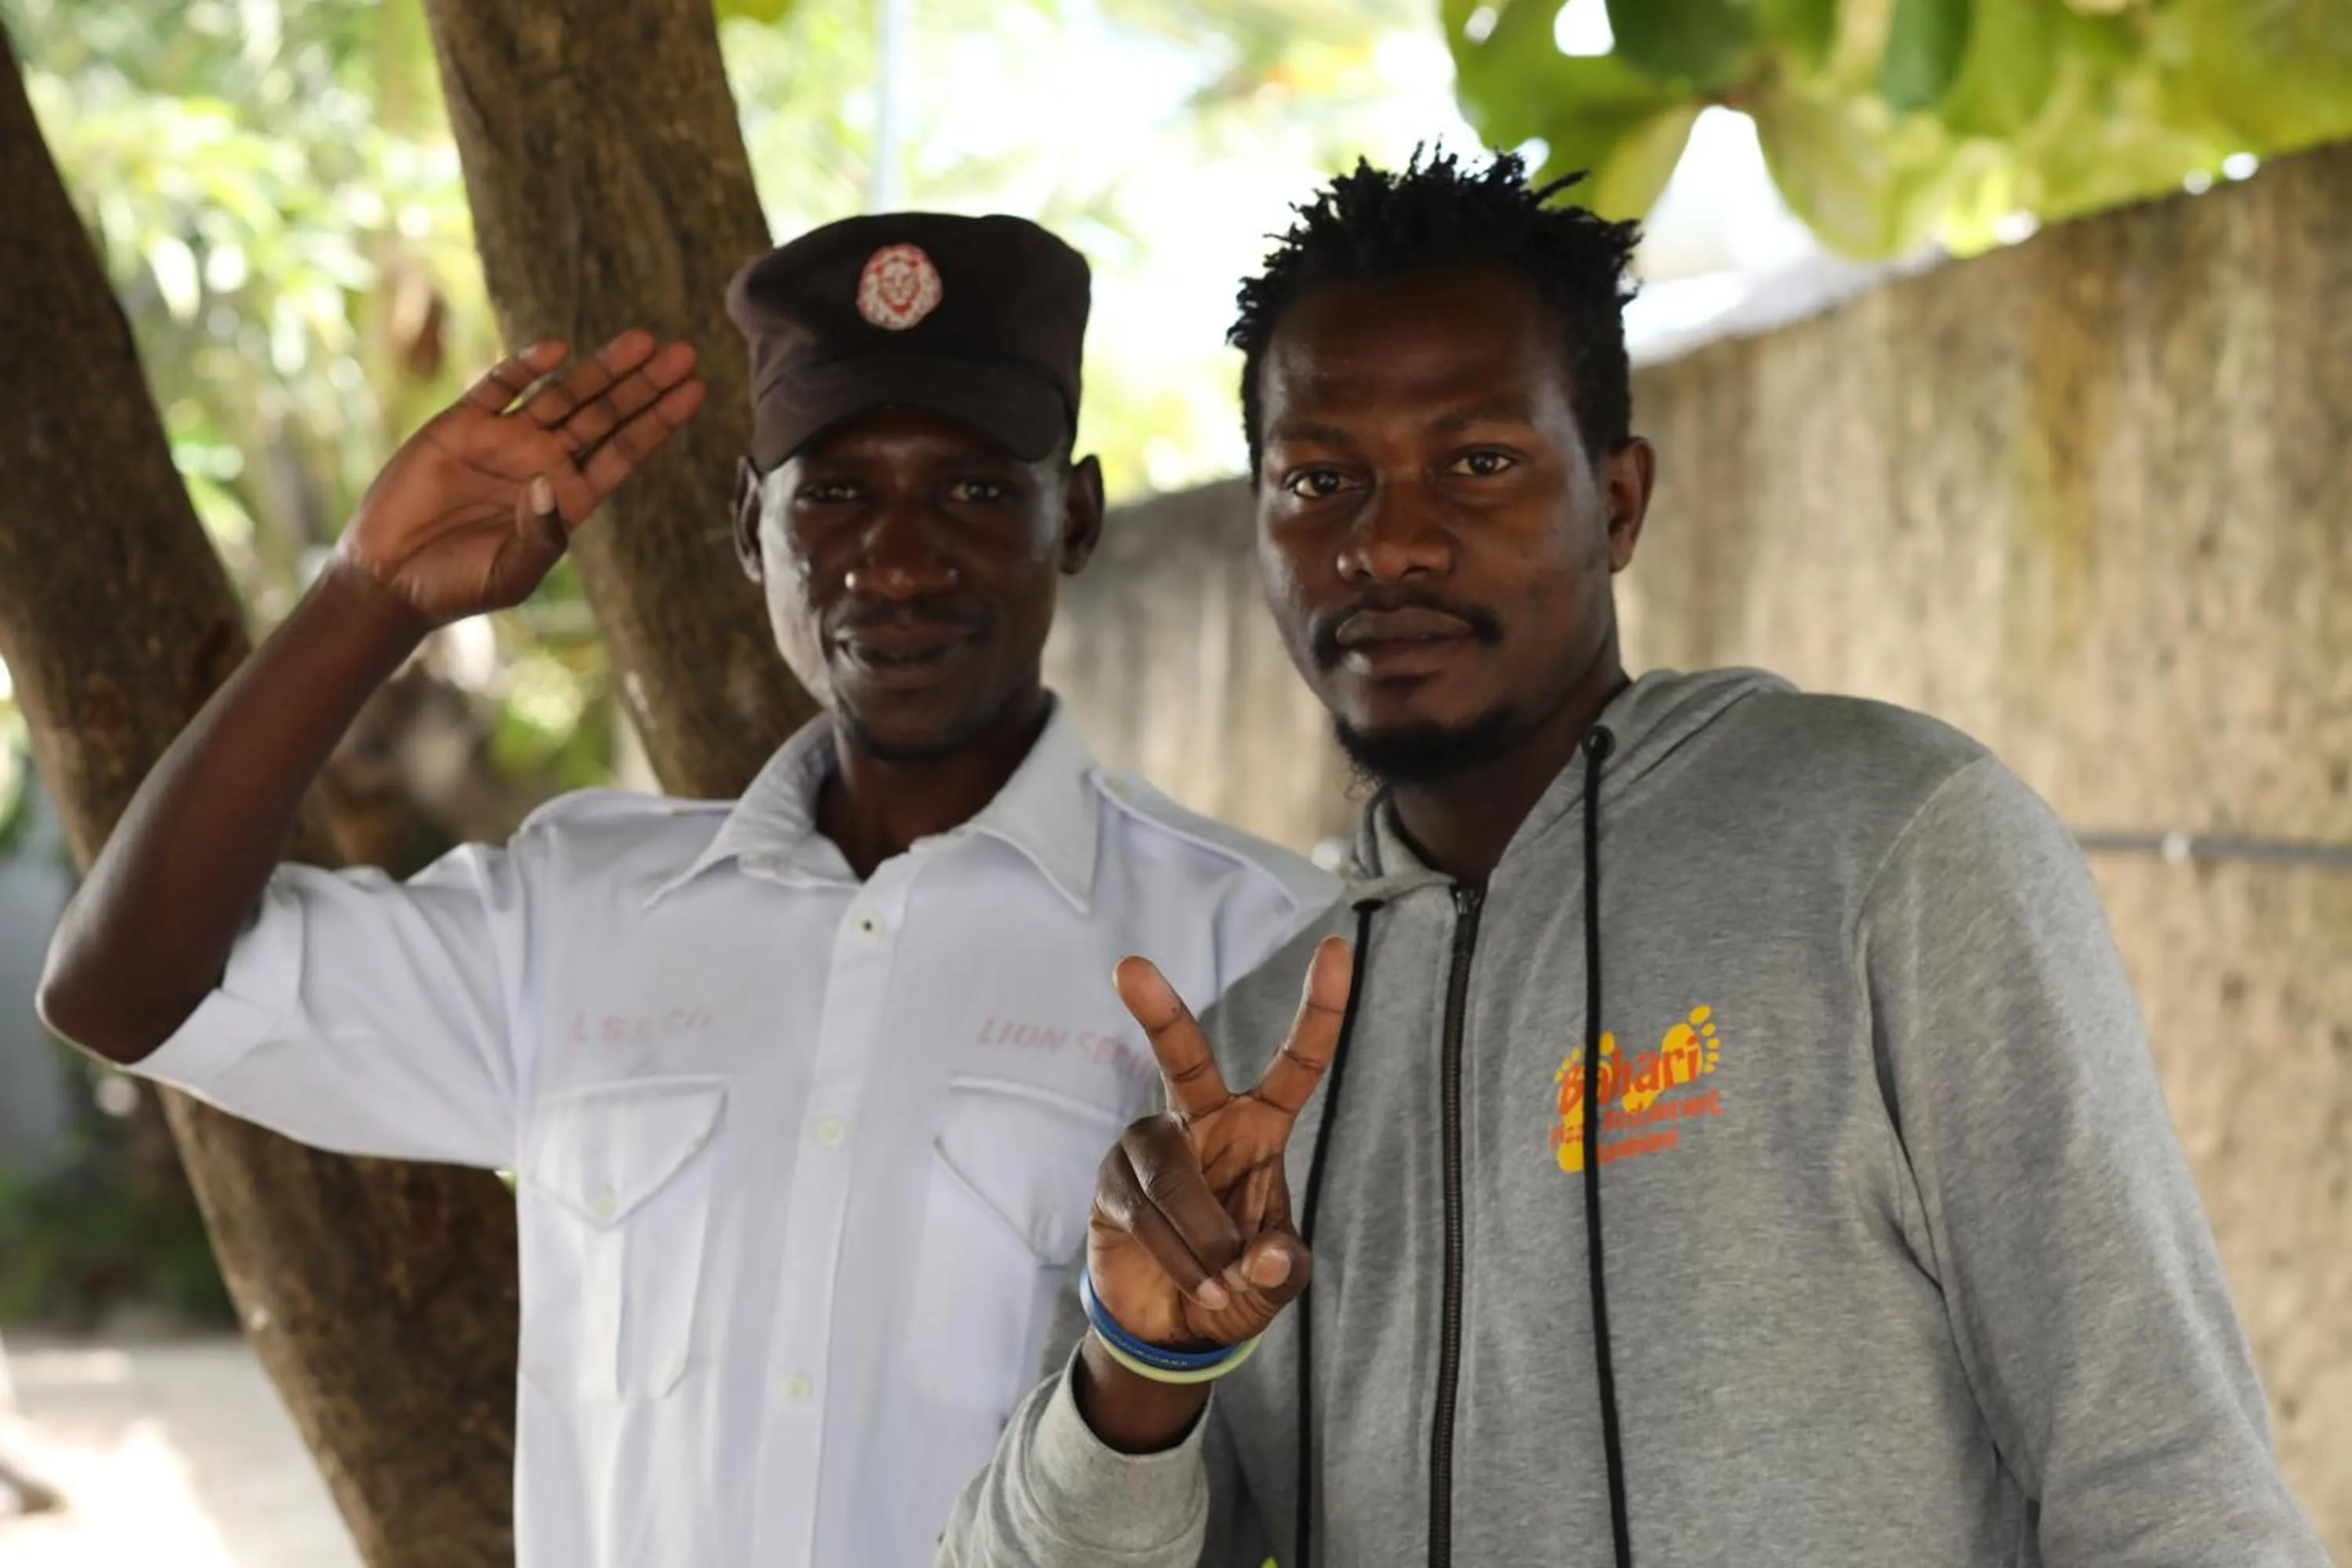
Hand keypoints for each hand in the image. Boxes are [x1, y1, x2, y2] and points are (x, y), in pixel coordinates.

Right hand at [337, 330, 705, 626]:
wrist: (392, 579)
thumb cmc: (460, 585)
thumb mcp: (514, 573)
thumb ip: (541, 536)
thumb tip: (550, 483)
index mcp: (569, 498)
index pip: (624, 451)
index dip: (659, 420)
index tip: (696, 390)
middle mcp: (543, 462)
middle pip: (605, 414)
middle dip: (643, 384)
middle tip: (684, 352)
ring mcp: (504, 440)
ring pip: (563, 393)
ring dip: (602, 368)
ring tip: (644, 341)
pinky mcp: (461, 426)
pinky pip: (499, 387)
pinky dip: (526, 367)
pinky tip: (557, 349)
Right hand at [1089, 936, 1353, 1348]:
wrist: (1176, 1331)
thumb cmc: (1238, 1285)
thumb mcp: (1278, 1283)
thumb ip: (1284, 1268)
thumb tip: (1264, 1256)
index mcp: (1258, 1129)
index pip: (1294, 1063)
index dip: (1319, 1009)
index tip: (1336, 948)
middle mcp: (1201, 1122)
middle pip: (1183, 1058)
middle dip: (1159, 1013)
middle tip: (1130, 968)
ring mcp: (1149, 1149)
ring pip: (1171, 1174)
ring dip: (1201, 1239)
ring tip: (1218, 1282)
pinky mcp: (1111, 1183)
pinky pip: (1143, 1211)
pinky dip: (1177, 1258)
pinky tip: (1193, 1284)